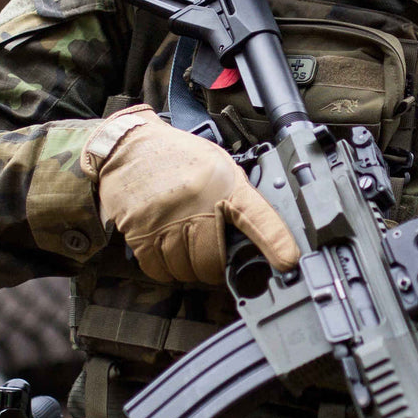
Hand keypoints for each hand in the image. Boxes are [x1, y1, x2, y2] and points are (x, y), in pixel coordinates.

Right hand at [82, 104, 299, 283]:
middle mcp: (196, 203)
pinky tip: (168, 253)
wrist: (129, 147)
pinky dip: (167, 269)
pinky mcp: (141, 232)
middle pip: (215, 260)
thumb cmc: (178, 157)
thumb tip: (258, 235)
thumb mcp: (217, 166)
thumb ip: (237, 196)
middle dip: (217, 267)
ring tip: (187, 250)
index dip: (275, 242)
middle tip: (214, 258)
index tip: (288, 262)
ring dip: (190, 269)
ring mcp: (166, 220)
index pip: (257, 216)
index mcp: (222, 184)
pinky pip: (159, 270)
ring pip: (187, 270)